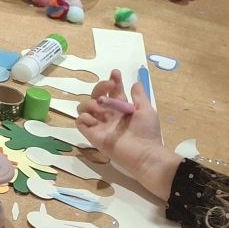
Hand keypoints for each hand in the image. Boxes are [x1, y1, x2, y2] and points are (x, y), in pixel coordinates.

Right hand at [77, 69, 178, 197]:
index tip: (116, 74)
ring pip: (84, 107)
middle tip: (109, 87)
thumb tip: (135, 82)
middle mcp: (108, 115)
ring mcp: (99, 124)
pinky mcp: (92, 135)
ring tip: (101, 106)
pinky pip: (80, 122)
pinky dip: (85, 118)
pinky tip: (96, 120)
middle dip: (100, 87)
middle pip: (96, 95)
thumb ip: (139, 96)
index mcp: (121, 109)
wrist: (144, 153)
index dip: (113, 81)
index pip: (113, 92)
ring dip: (90, 102)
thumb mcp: (146, 111)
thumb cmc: (147, 133)